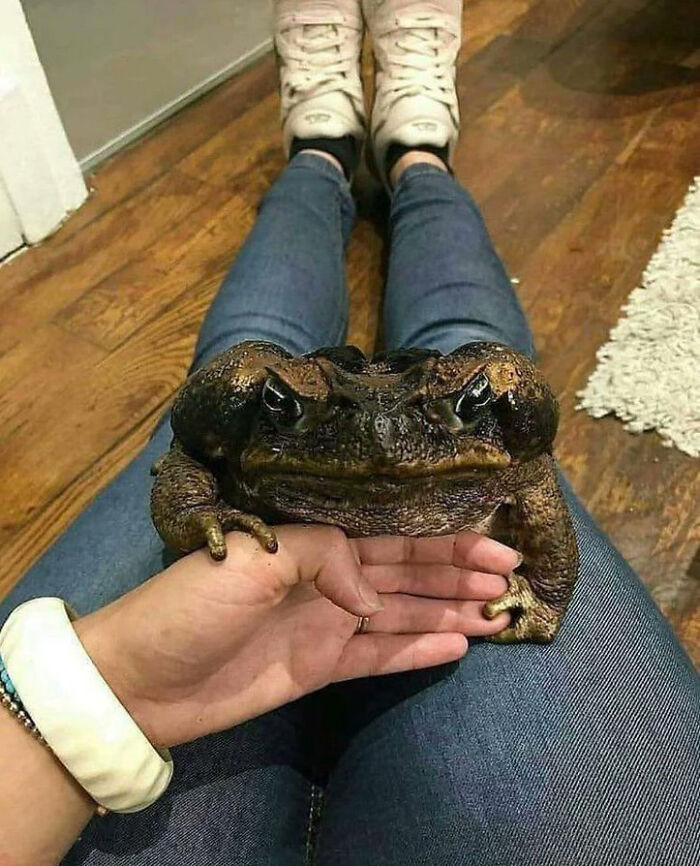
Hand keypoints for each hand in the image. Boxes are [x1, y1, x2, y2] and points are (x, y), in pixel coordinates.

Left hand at [76, 526, 516, 747]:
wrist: (142, 678)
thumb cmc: (190, 605)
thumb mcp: (253, 556)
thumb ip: (324, 554)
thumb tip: (369, 588)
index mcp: (313, 543)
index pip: (391, 534)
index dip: (443, 539)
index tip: (493, 541)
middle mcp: (327, 580)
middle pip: (406, 573)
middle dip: (458, 573)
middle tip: (510, 579)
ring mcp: (326, 625)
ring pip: (401, 613)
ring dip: (448, 610)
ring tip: (498, 613)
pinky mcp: (320, 668)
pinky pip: (379, 657)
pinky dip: (417, 650)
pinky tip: (457, 644)